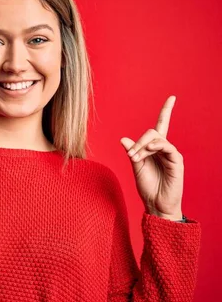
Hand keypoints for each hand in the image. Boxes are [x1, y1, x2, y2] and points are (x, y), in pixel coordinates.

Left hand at [120, 96, 183, 220]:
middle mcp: (164, 149)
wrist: (156, 204)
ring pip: (157, 138)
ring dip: (143, 146)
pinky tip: (148, 152)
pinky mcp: (176, 161)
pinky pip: (166, 147)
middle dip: (139, 142)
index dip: (167, 111)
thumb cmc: (147, 187)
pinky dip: (155, 147)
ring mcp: (171, 154)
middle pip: (152, 132)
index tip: (172, 97)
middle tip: (132, 156)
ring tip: (136, 159)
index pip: (161, 125)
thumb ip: (132, 153)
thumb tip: (123, 139)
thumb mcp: (136, 167)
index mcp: (154, 149)